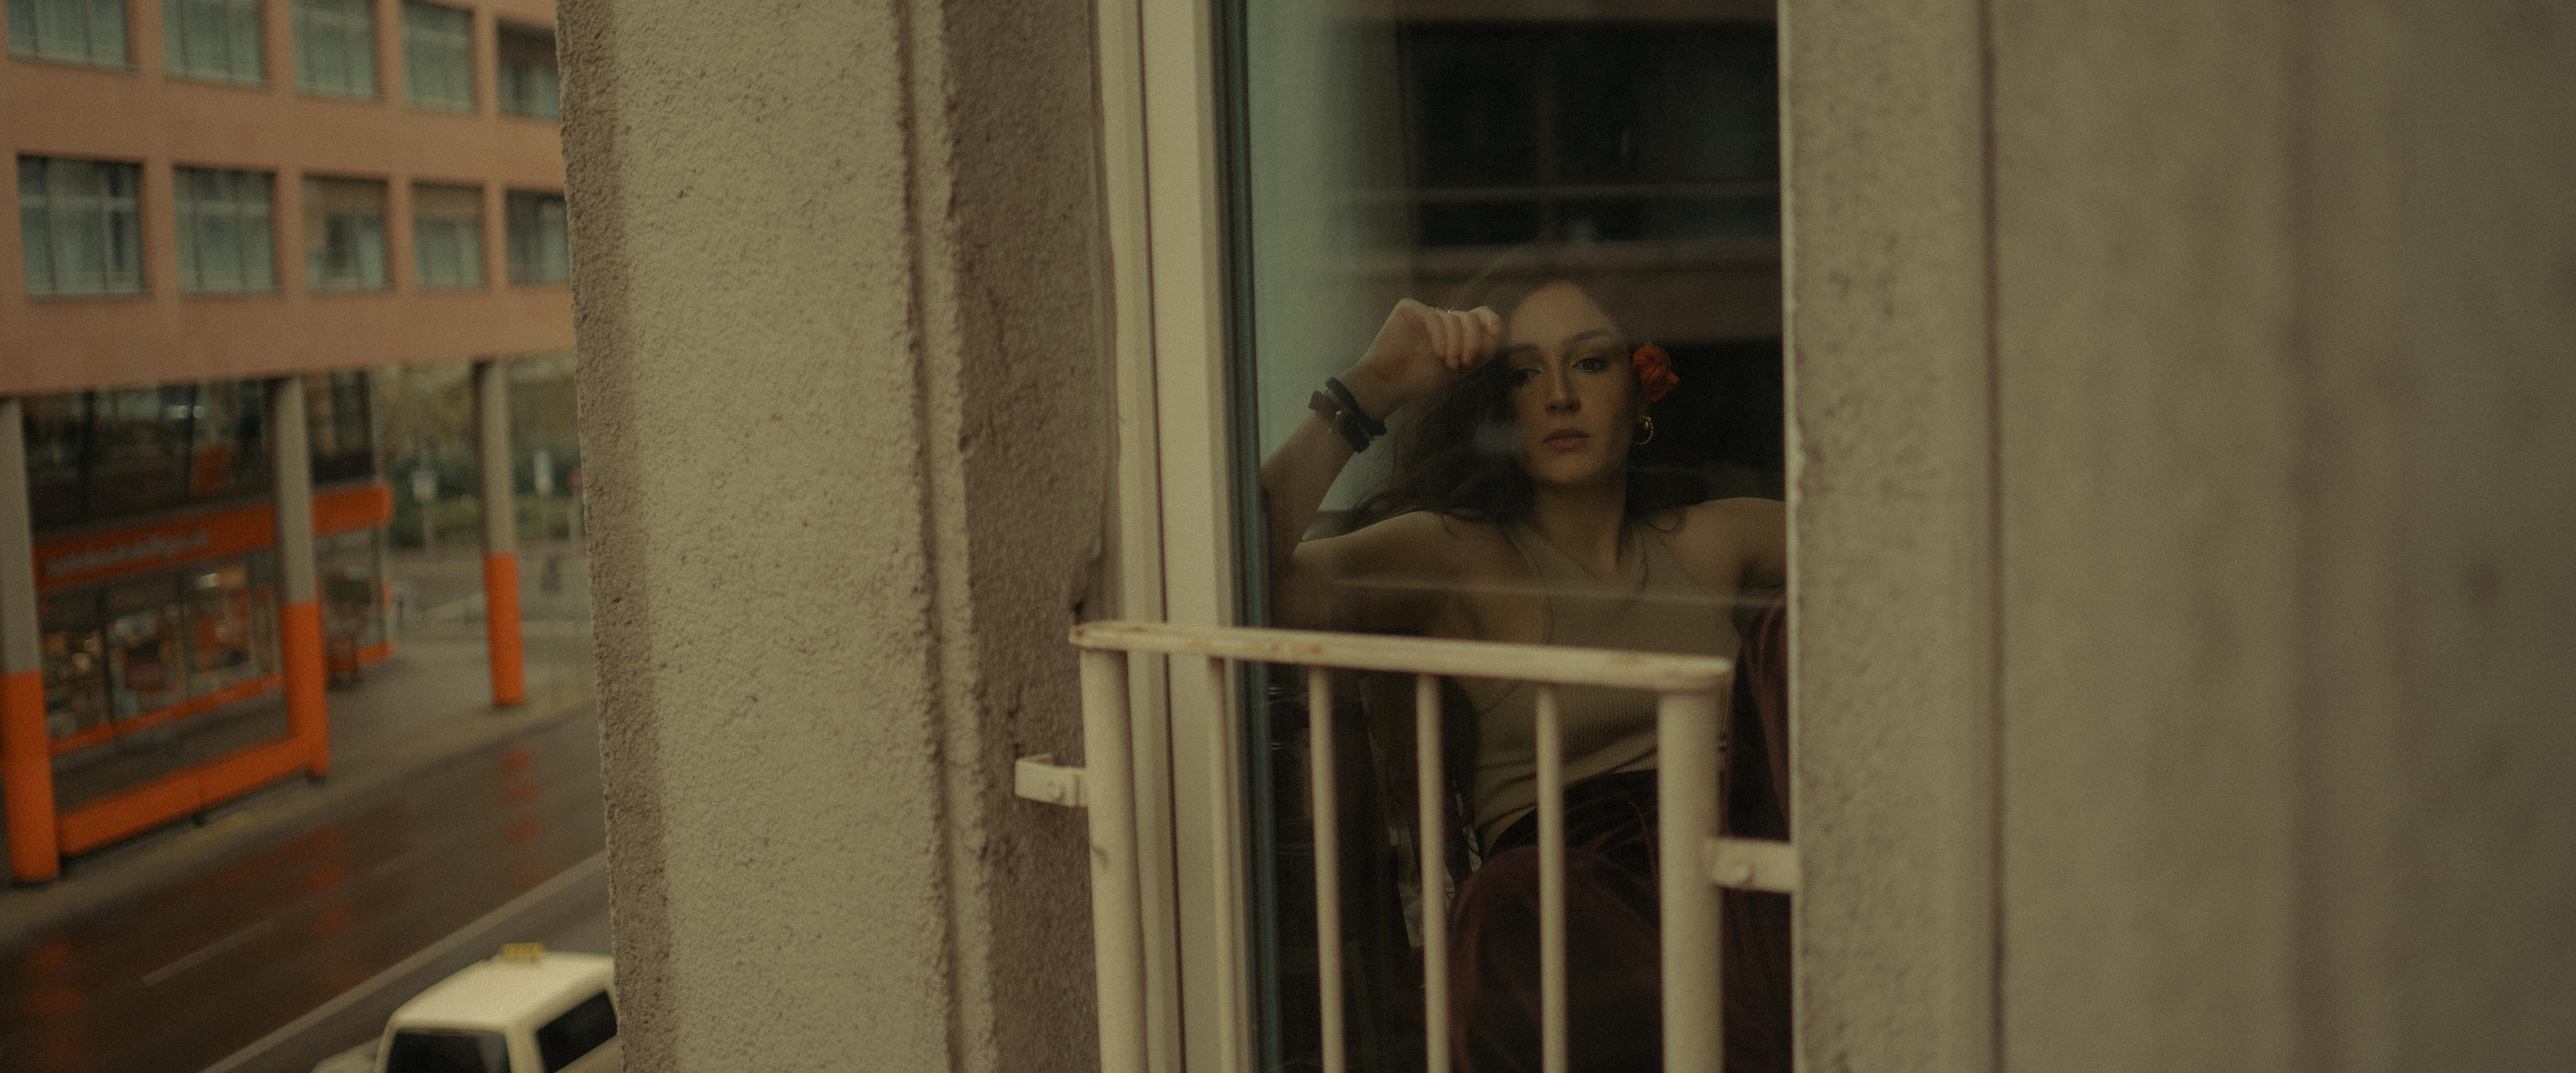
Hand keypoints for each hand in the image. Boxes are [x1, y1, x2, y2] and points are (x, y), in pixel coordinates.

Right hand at [1340, 299, 1503, 416]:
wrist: (1390, 384)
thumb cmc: (1423, 378)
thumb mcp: (1462, 366)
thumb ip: (1483, 348)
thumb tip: (1498, 327)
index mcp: (1455, 330)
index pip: (1481, 314)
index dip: (1491, 323)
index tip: (1490, 341)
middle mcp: (1442, 318)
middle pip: (1470, 317)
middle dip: (1472, 341)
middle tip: (1464, 363)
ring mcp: (1426, 312)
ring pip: (1453, 319)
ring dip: (1455, 344)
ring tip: (1448, 364)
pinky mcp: (1409, 308)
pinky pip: (1433, 316)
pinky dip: (1439, 336)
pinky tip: (1437, 354)